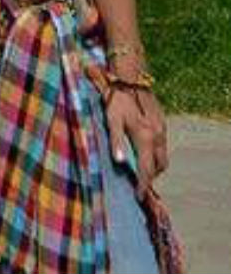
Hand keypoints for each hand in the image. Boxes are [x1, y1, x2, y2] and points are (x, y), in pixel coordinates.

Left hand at [106, 82, 169, 198]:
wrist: (130, 79)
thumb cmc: (116, 99)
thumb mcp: (111, 120)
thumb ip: (116, 141)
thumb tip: (120, 163)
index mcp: (144, 137)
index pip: (147, 169)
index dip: (143, 185)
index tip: (139, 197)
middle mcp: (157, 136)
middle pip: (159, 166)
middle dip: (150, 176)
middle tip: (137, 183)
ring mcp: (162, 130)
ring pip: (163, 156)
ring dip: (154, 165)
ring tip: (139, 169)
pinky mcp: (162, 124)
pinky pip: (162, 146)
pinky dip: (155, 154)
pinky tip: (143, 152)